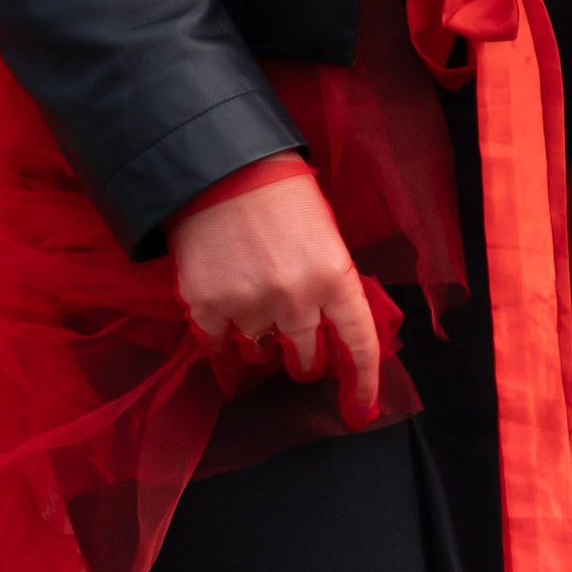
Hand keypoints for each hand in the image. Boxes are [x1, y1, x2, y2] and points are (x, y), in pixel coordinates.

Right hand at [168, 167, 384, 422]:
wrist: (218, 164)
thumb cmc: (279, 192)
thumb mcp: (324, 233)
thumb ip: (331, 281)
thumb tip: (332, 328)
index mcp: (334, 275)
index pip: (359, 343)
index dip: (363, 381)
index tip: (361, 407)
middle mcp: (295, 297)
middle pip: (306, 357)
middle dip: (304, 359)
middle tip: (298, 350)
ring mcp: (249, 305)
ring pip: (260, 353)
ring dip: (262, 343)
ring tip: (255, 315)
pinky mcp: (208, 306)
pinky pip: (220, 345)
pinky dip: (223, 338)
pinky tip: (225, 318)